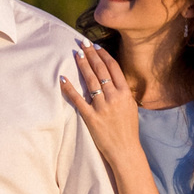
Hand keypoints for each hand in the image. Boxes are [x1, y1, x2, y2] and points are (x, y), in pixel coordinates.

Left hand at [60, 43, 141, 161]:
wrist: (126, 150)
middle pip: (101, 71)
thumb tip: (112, 78)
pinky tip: (63, 78)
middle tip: (83, 43)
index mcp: (125, 93)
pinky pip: (78, 100)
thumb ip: (122, 92)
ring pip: (90, 81)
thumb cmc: (128, 130)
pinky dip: (70, 89)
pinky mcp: (91, 118)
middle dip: (91, 55)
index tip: (96, 46)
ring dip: (82, 65)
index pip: (114, 68)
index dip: (104, 55)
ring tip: (76, 54)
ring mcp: (102, 107)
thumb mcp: (131, 107)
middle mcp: (114, 98)